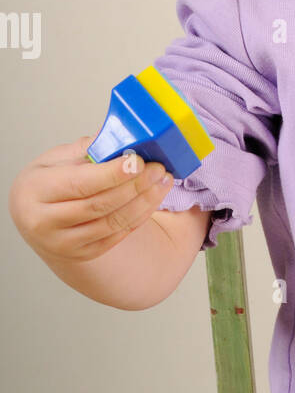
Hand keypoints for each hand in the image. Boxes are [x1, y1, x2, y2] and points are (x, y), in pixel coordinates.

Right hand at [8, 135, 172, 263]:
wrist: (36, 215)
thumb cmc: (47, 182)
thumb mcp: (55, 159)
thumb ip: (85, 150)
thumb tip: (119, 139)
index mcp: (34, 191)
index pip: (79, 184)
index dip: (112, 174)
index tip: (138, 161)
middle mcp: (44, 222)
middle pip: (99, 205)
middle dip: (134, 186)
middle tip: (157, 169)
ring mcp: (64, 243)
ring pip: (113, 222)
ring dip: (144, 201)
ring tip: (162, 181)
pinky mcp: (84, 253)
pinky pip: (118, 234)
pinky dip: (140, 215)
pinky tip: (153, 198)